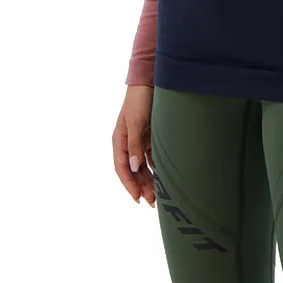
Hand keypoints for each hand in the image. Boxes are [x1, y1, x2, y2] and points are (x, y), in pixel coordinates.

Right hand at [112, 84, 156, 207]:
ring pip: (143, 165)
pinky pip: (152, 156)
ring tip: (158, 194)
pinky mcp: (150, 136)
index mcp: (119, 140)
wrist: (151, 81)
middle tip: (152, 201)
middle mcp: (128, 142)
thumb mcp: (136, 122)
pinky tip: (163, 177)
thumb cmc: (140, 100)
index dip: (129, 184)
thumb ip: (134, 145)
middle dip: (141, 186)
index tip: (137, 199)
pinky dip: (156, 167)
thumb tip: (134, 168)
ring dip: (149, 179)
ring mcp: (139, 139)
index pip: (122, 168)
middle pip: (133, 170)